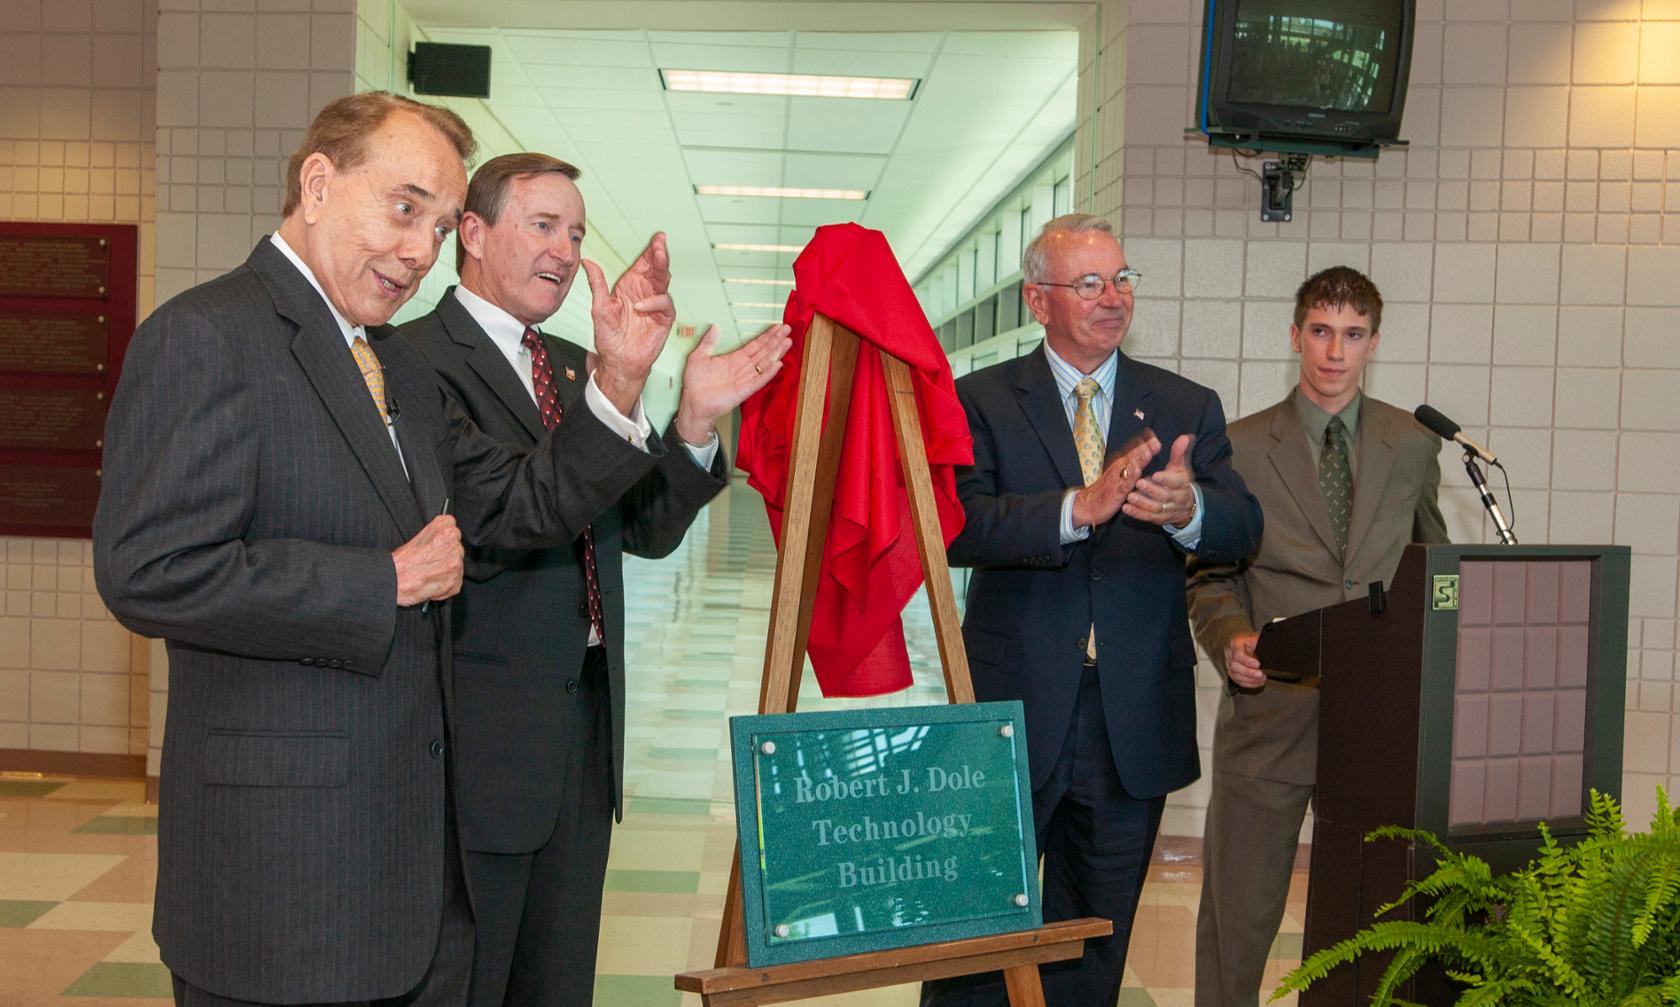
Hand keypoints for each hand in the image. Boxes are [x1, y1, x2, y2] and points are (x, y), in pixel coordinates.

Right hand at [392, 515, 462, 607]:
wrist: (395, 581)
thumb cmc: (402, 562)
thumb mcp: (419, 536)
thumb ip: (436, 530)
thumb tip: (445, 529)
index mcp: (446, 532)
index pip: (453, 528)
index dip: (442, 537)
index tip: (434, 543)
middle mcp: (454, 548)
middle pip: (457, 548)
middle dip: (446, 554)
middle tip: (429, 560)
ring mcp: (455, 566)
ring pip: (457, 565)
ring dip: (446, 570)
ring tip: (429, 571)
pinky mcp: (455, 583)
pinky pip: (456, 582)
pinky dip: (446, 584)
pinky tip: (432, 581)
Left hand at [583, 232, 673, 414]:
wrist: (618, 361)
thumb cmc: (609, 336)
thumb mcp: (599, 307)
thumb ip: (597, 283)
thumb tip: (587, 262)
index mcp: (631, 286)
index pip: (644, 263)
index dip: (651, 250)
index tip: (657, 237)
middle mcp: (645, 292)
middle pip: (657, 269)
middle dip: (660, 254)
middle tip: (661, 243)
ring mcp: (655, 305)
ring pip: (664, 281)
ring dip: (663, 268)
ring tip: (660, 257)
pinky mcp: (663, 319)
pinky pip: (664, 304)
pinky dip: (655, 302)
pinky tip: (642, 304)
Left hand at [674, 323, 792, 444]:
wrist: (692, 402)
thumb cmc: (695, 383)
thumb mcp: (698, 356)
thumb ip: (708, 342)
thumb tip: (715, 327)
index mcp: (734, 359)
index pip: (754, 345)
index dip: (766, 336)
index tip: (777, 327)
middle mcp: (742, 368)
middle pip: (763, 352)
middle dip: (775, 340)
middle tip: (788, 329)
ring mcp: (745, 379)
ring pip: (764, 363)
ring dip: (776, 353)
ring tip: (787, 342)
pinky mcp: (744, 390)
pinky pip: (759, 380)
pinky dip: (768, 373)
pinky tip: (778, 364)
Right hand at [1070, 433, 1159, 528]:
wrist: (1087, 504)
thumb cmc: (1107, 488)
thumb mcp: (1120, 473)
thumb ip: (1132, 462)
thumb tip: (1145, 452)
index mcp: (1122, 463)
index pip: (1135, 450)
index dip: (1146, 442)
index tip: (1155, 434)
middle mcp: (1120, 468)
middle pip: (1134, 456)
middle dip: (1146, 448)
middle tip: (1156, 441)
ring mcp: (1117, 479)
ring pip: (1130, 468)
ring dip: (1139, 460)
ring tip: (1148, 453)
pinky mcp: (1115, 492)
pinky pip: (1124, 484)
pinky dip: (1130, 478)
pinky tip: (1136, 474)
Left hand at [1123, 433, 1196, 525]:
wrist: (1185, 508)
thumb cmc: (1179, 483)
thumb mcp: (1180, 468)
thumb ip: (1178, 453)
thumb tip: (1184, 437)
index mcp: (1182, 485)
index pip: (1176, 482)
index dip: (1166, 479)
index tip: (1155, 474)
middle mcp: (1176, 499)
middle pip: (1164, 496)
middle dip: (1151, 490)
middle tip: (1138, 483)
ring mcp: (1167, 510)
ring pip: (1155, 508)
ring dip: (1142, 503)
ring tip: (1129, 496)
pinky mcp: (1158, 519)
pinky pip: (1147, 517)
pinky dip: (1137, 513)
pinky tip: (1125, 508)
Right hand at [1225, 631, 1264, 688]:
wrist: (1249, 644)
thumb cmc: (1253, 642)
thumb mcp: (1257, 639)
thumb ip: (1260, 644)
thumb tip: (1268, 651)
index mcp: (1235, 643)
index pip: (1238, 654)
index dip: (1248, 661)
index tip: (1258, 664)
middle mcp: (1229, 654)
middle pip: (1234, 666)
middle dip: (1249, 672)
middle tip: (1261, 674)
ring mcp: (1229, 663)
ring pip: (1235, 675)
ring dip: (1249, 679)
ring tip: (1261, 679)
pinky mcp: (1232, 672)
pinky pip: (1237, 681)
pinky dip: (1248, 683)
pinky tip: (1257, 682)